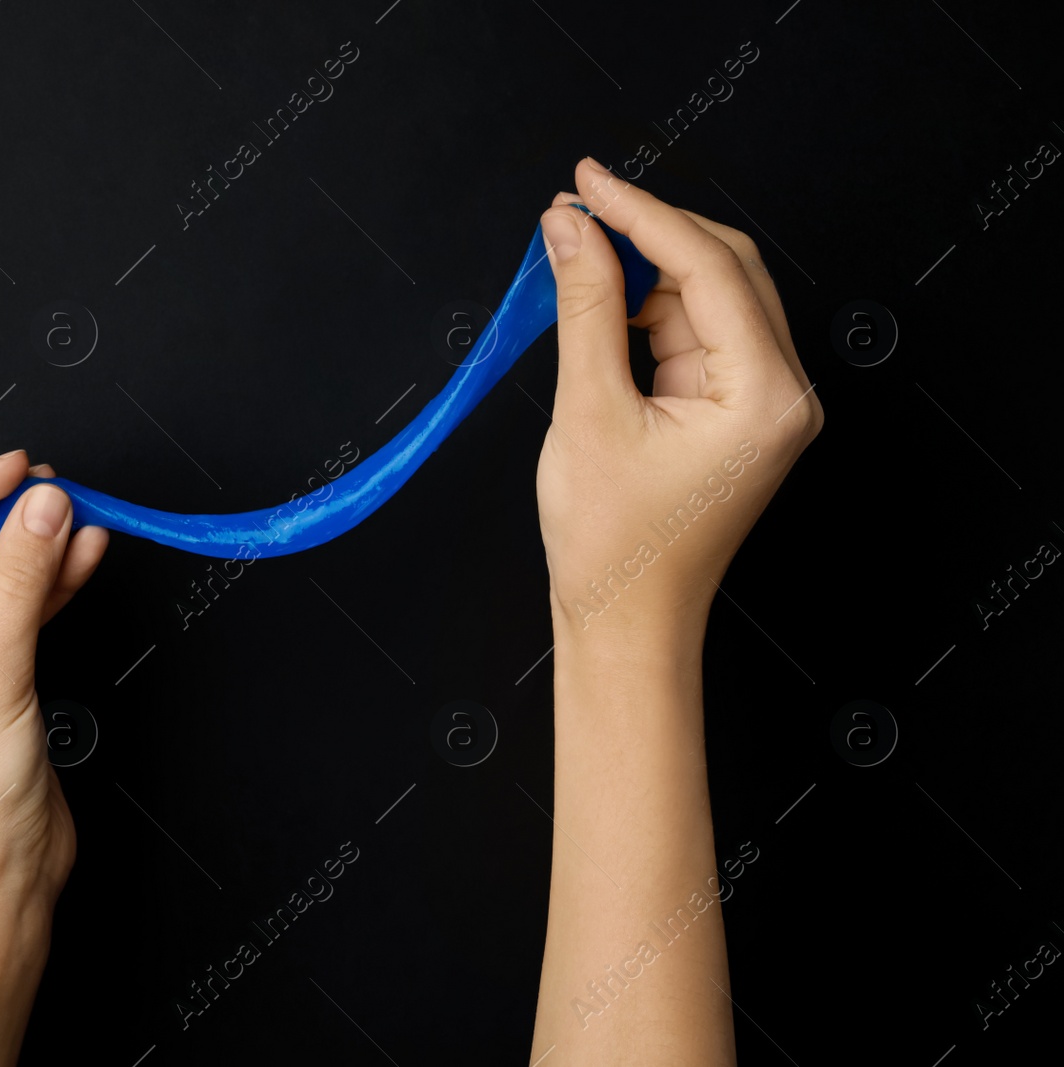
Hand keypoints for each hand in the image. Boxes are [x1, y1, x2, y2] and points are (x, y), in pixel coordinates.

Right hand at [534, 157, 821, 644]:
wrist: (625, 620)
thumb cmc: (615, 545)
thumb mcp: (588, 412)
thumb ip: (585, 308)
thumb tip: (571, 228)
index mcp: (765, 396)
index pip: (709, 267)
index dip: (643, 212)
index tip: (588, 180)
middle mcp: (782, 393)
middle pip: (724, 269)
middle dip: (648, 232)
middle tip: (576, 206)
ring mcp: (763, 402)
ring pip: (710, 295)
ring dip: (646, 268)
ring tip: (576, 254)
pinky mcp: (735, 410)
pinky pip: (697, 332)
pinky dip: (650, 308)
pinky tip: (603, 299)